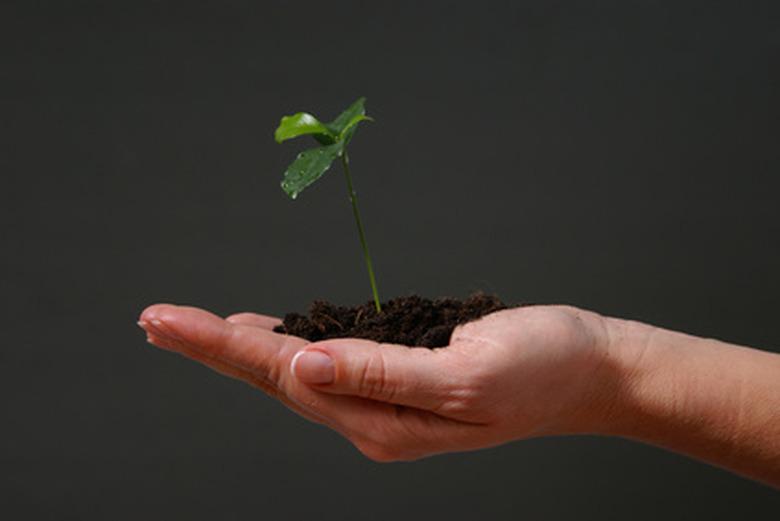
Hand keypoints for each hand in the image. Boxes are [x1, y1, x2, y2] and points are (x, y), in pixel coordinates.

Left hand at [138, 304, 615, 460]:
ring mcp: (385, 401)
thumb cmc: (539, 369)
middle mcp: (373, 418)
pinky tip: (269, 336)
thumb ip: (381, 374)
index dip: (220, 345)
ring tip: (193, 329)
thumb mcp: (463, 376)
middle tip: (155, 320)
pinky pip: (330, 362)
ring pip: (298, 372)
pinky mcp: (400, 376)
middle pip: (278, 378)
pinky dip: (289, 344)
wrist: (588, 369)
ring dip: (243, 348)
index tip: (164, 321)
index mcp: (382, 423)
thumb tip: (305, 364)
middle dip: (214, 347)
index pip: (284, 376)